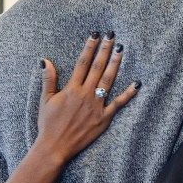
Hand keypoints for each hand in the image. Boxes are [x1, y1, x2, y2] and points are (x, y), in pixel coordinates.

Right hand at [35, 33, 139, 162]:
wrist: (55, 147)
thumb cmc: (48, 124)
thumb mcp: (45, 100)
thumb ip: (48, 79)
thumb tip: (45, 60)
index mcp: (71, 89)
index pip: (82, 63)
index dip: (89, 47)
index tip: (95, 35)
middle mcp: (85, 95)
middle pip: (97, 67)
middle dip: (104, 50)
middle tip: (112, 35)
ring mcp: (96, 106)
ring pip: (108, 80)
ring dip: (115, 64)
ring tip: (121, 49)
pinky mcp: (104, 118)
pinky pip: (118, 104)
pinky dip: (128, 94)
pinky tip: (137, 83)